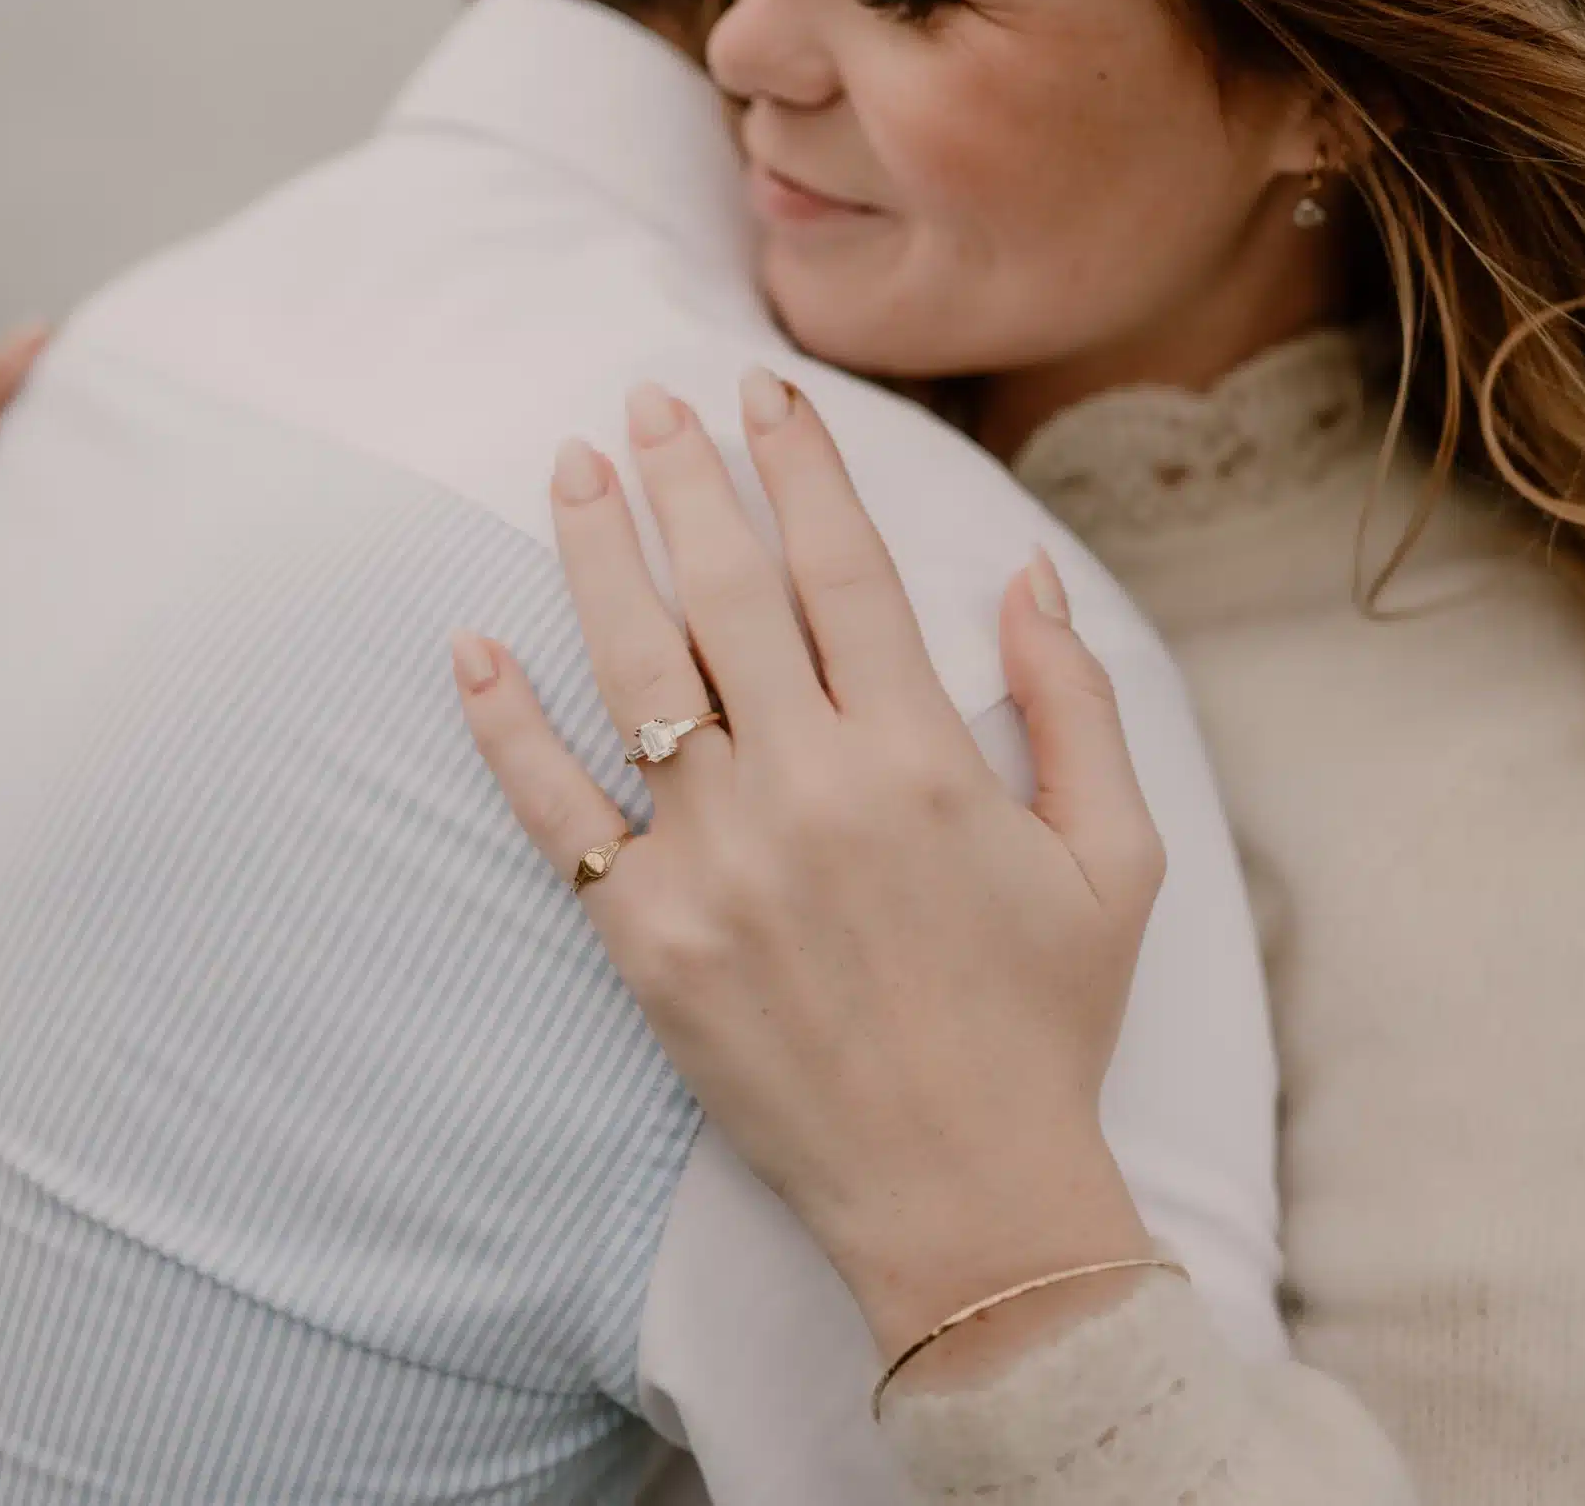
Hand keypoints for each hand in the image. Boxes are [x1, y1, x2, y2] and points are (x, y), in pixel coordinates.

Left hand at [450, 370, 1164, 1361]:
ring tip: (571, 473)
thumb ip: (1074, 705)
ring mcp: (716, 862)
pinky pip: (558, 811)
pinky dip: (506, 725)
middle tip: (647, 400)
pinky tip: (471, 646)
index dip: (800, 464)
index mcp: (922, 757)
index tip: (764, 391)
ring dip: (596, 556)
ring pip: (635, 670)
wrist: (963, 1193)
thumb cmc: (1048, 1021)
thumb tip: (1026, 578)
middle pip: (726, 591)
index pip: (844, 565)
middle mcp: (809, 788)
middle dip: (686, 479)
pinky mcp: (646, 939)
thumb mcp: (1114, 859)